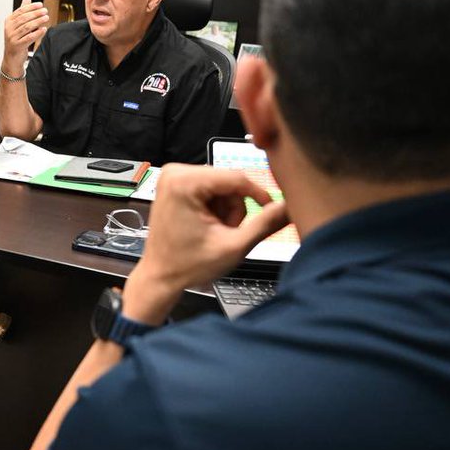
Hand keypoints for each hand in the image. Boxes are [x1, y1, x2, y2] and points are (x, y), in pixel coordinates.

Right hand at [2, 0, 48, 73]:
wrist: (12, 58)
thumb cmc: (16, 39)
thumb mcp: (17, 24)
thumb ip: (22, 11)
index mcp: (9, 21)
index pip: (20, 11)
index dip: (31, 7)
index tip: (40, 5)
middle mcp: (9, 29)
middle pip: (24, 19)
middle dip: (35, 13)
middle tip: (45, 11)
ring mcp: (12, 38)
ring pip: (27, 27)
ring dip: (38, 22)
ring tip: (46, 18)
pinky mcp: (17, 46)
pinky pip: (29, 38)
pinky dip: (37, 33)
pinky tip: (44, 30)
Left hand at [122, 164, 289, 323]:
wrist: (161, 276)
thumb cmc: (187, 265)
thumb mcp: (233, 247)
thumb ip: (264, 224)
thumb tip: (289, 207)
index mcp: (183, 182)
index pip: (236, 177)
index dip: (258, 194)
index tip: (270, 210)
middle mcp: (175, 172)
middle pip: (229, 181)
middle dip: (234, 208)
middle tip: (224, 232)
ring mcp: (174, 176)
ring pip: (223, 185)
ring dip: (226, 210)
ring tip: (213, 231)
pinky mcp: (177, 183)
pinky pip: (212, 188)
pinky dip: (216, 208)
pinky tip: (206, 225)